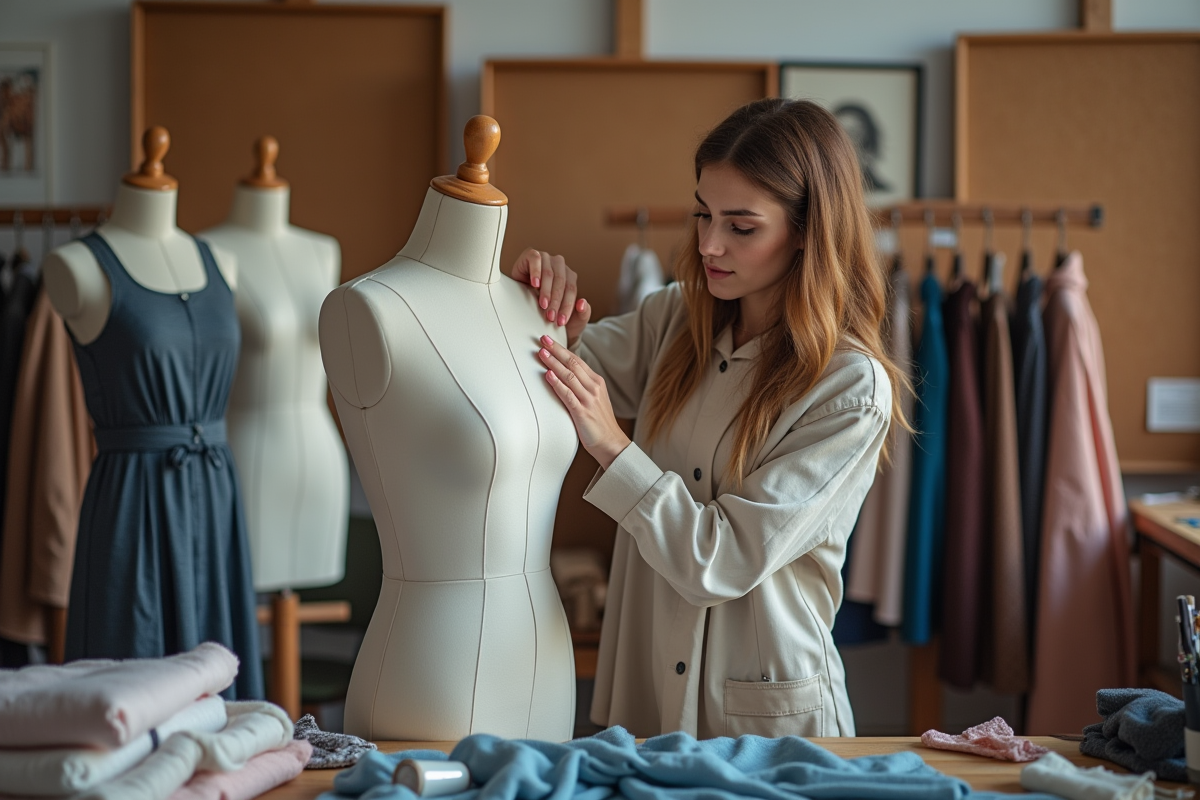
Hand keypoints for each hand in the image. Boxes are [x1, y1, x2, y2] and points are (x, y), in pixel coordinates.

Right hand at [511, 248, 591, 345]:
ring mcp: (546, 258)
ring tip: (543, 305)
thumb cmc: (545, 305)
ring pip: (549, 274)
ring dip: (546, 291)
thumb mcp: (567, 315)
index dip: (567, 306)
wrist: (522, 301)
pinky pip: (536, 260)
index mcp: (569, 276)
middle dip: (556, 302)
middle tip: (550, 316)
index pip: (571, 290)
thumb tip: (583, 304)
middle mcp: (559, 265)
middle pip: (561, 283)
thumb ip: (582, 312)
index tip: (561, 321)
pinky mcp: (532, 254)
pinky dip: (536, 272)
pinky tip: (535, 284)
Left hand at [537, 334, 629, 468]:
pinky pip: (568, 395)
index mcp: (596, 382)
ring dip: (554, 363)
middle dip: (556, 350)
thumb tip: (563, 374)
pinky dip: (557, 384)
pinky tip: (548, 376)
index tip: (549, 341)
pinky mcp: (582, 412)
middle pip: (572, 364)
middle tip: (543, 339)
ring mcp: (588, 399)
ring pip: (569, 376)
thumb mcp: (594, 398)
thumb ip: (581, 386)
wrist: (611, 442)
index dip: (562, 349)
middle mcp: (593, 387)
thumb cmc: (599, 422)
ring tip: (542, 354)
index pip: (577, 361)